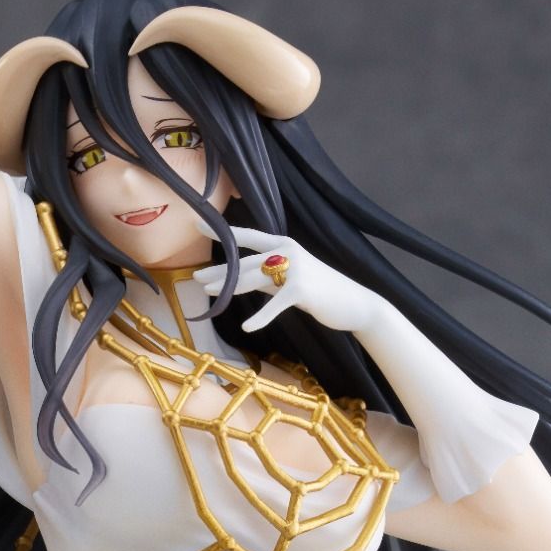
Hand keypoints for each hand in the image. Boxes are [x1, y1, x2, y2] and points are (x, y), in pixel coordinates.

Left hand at [193, 225, 380, 333]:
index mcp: (284, 245)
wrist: (354, 303)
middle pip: (244, 262)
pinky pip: (275, 304)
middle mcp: (288, 251)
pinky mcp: (301, 289)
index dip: (222, 232)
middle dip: (219, 272)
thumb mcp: (288, 281)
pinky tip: (247, 327)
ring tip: (207, 294)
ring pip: (253, 278)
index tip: (197, 223)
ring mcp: (295, 268)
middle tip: (195, 278)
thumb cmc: (320, 292)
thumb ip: (266, 278)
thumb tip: (239, 282)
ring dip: (228, 288)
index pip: (247, 236)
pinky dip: (261, 317)